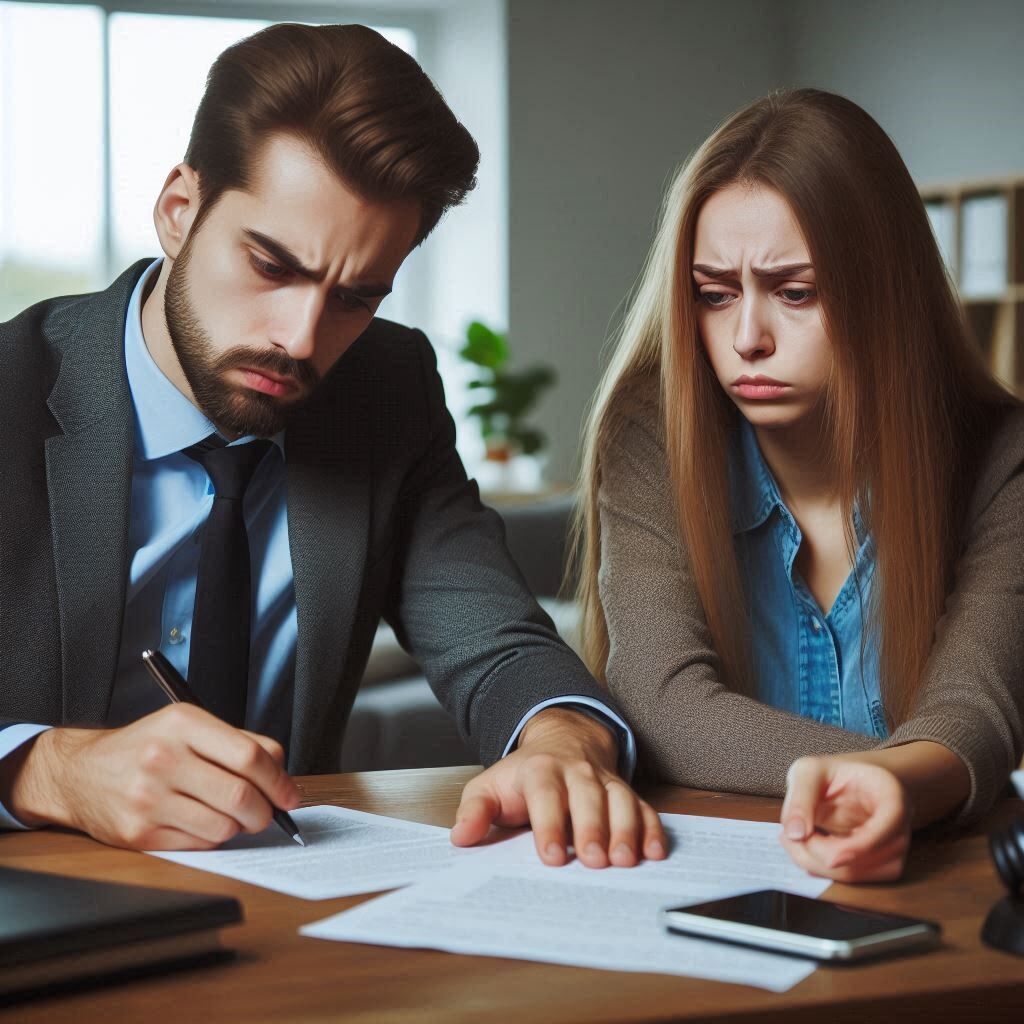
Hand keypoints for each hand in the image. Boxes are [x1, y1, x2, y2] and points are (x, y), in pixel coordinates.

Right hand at [4, 704, 300, 849]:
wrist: (81, 773)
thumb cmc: (148, 747)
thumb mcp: (189, 725)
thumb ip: (240, 742)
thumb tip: (283, 775)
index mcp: (183, 723)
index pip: (250, 755)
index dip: (279, 781)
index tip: (290, 796)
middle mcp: (163, 758)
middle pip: (240, 795)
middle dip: (265, 812)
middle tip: (267, 814)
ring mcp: (148, 797)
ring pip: (223, 827)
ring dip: (238, 827)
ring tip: (230, 816)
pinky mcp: (138, 833)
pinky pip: (198, 845)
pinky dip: (211, 839)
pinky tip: (202, 823)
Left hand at [450, 707, 666, 867]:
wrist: (562, 741)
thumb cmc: (523, 776)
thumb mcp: (489, 787)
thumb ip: (474, 811)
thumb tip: (460, 838)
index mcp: (541, 770)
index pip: (545, 795)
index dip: (549, 825)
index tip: (550, 856)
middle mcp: (577, 773)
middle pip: (588, 797)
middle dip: (593, 828)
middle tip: (595, 861)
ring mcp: (605, 782)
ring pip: (621, 800)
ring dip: (626, 830)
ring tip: (626, 861)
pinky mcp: (625, 793)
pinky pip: (644, 807)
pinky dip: (652, 828)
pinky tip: (655, 853)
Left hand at [779, 755, 911, 882]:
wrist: (847, 784)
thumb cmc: (830, 774)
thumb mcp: (809, 771)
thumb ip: (801, 798)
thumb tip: (795, 834)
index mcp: (891, 795)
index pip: (890, 824)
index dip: (861, 845)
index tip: (830, 856)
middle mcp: (898, 827)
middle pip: (871, 857)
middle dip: (823, 855)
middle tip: (788, 838)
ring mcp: (892, 851)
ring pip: (861, 875)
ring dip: (820, 867)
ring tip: (794, 844)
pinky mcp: (878, 867)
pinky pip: (855, 882)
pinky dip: (826, 874)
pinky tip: (808, 855)